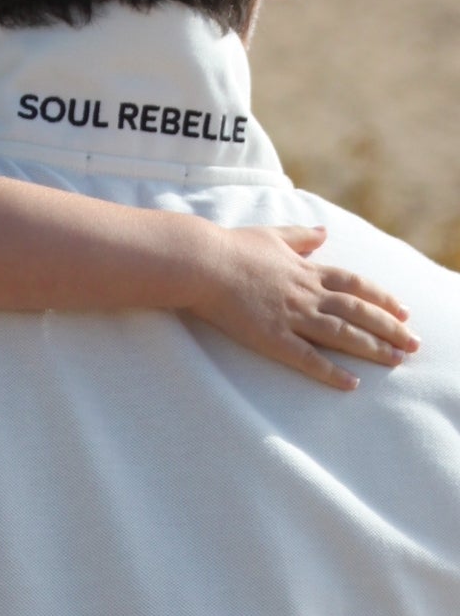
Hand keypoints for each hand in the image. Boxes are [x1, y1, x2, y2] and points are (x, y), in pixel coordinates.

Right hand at [191, 223, 419, 390]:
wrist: (202, 263)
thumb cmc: (231, 247)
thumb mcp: (271, 235)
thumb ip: (300, 236)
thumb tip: (323, 231)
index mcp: (306, 270)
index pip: (355, 285)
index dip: (381, 298)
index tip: (403, 310)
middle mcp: (306, 293)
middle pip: (358, 312)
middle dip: (389, 328)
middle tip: (413, 343)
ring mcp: (291, 316)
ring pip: (342, 335)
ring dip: (372, 349)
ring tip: (396, 361)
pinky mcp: (272, 337)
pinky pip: (308, 358)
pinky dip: (331, 372)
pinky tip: (351, 383)